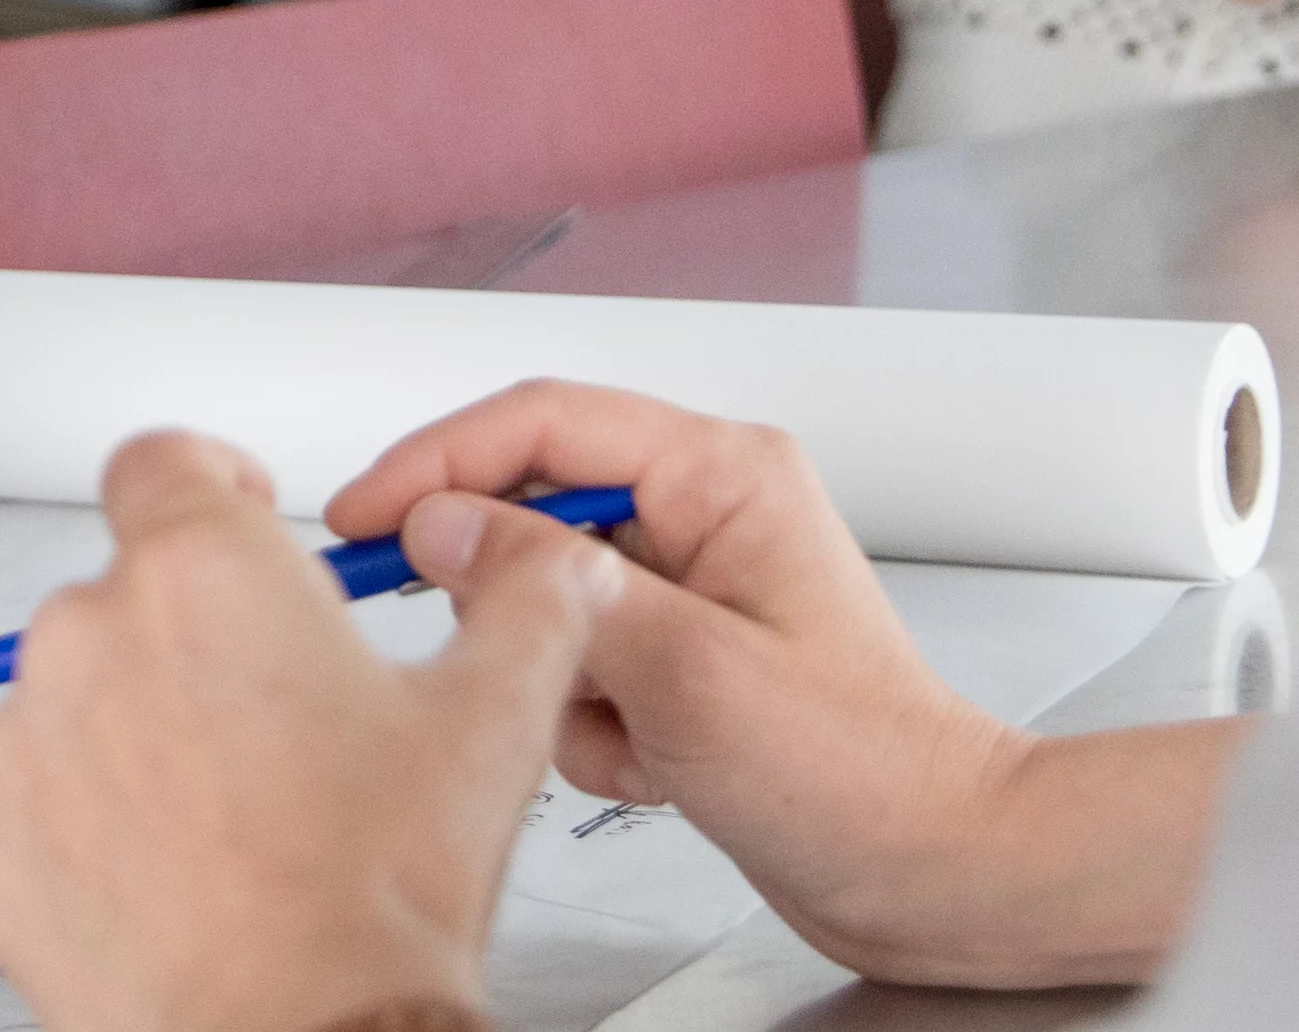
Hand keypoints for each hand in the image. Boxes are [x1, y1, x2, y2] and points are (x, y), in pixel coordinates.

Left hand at [0, 430, 615, 1031]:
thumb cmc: (375, 896)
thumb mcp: (493, 723)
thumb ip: (527, 606)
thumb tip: (550, 562)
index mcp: (205, 572)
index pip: (163, 460)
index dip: (212, 485)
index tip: (242, 523)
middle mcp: (92, 633)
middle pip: (129, 590)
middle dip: (196, 636)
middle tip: (277, 719)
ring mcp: (26, 739)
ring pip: (79, 696)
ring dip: (140, 728)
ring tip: (233, 814)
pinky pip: (36, 797)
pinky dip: (90, 820)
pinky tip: (175, 868)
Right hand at [331, 386, 1138, 987]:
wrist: (938, 875)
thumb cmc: (867, 774)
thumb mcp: (688, 671)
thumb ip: (554, 587)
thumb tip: (442, 527)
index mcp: (723, 476)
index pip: (540, 423)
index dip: (435, 463)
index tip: (360, 516)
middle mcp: (705, 518)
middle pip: (533, 511)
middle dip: (508, 603)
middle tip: (481, 654)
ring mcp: (690, 595)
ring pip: (544, 604)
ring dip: (559, 682)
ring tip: (629, 736)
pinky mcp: (679, 665)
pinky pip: (574, 673)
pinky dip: (588, 729)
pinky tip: (653, 767)